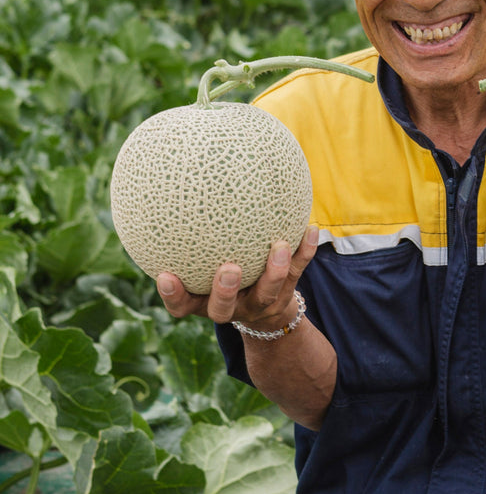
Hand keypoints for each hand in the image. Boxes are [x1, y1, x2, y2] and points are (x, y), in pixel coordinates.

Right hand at [156, 226, 318, 328]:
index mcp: (203, 301)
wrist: (264, 310)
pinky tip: (311, 229)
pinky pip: (298, 272)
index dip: (173, 295)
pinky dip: (305, 251)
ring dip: (274, 272)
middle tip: (230, 268)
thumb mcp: (201, 261)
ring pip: (266, 293)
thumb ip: (188, 237)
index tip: (166, 275)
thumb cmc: (221, 271)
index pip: (182, 305)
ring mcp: (259, 303)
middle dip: (226, 291)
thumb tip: (167, 183)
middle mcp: (230, 307)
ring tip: (280, 246)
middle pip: (223, 308)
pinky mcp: (285, 294)